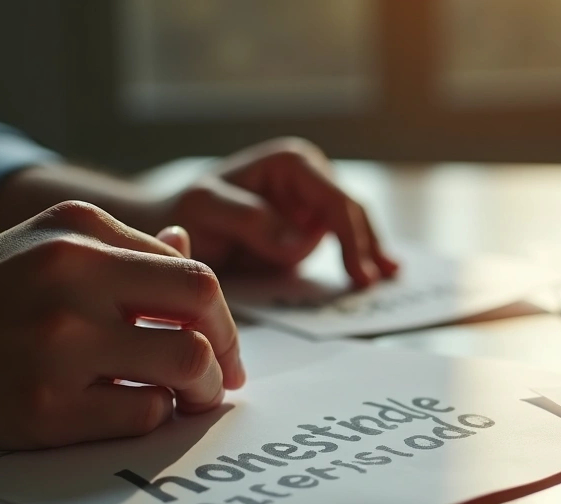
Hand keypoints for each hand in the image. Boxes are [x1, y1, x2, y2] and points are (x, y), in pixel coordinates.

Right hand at [0, 201, 244, 449]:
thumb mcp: (39, 250)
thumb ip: (119, 249)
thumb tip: (189, 244)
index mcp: (76, 232)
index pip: (192, 269)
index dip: (218, 313)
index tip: (220, 340)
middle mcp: (69, 277)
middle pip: (203, 305)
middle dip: (227, 345)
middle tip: (221, 375)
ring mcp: (57, 343)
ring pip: (188, 362)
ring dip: (201, 388)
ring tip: (186, 397)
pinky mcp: (44, 407)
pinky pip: (145, 412)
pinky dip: (153, 415)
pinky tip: (131, 409)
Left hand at [150, 137, 396, 287]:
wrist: (172, 229)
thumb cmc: (185, 214)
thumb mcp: (205, 209)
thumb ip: (248, 219)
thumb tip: (298, 242)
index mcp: (292, 163)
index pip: (335, 200)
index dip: (352, 238)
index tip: (358, 273)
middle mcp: (310, 177)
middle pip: (353, 213)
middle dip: (367, 246)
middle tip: (372, 283)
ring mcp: (313, 204)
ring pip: (356, 228)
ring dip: (371, 252)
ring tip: (388, 278)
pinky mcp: (312, 228)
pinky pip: (344, 241)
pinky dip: (362, 256)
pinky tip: (385, 271)